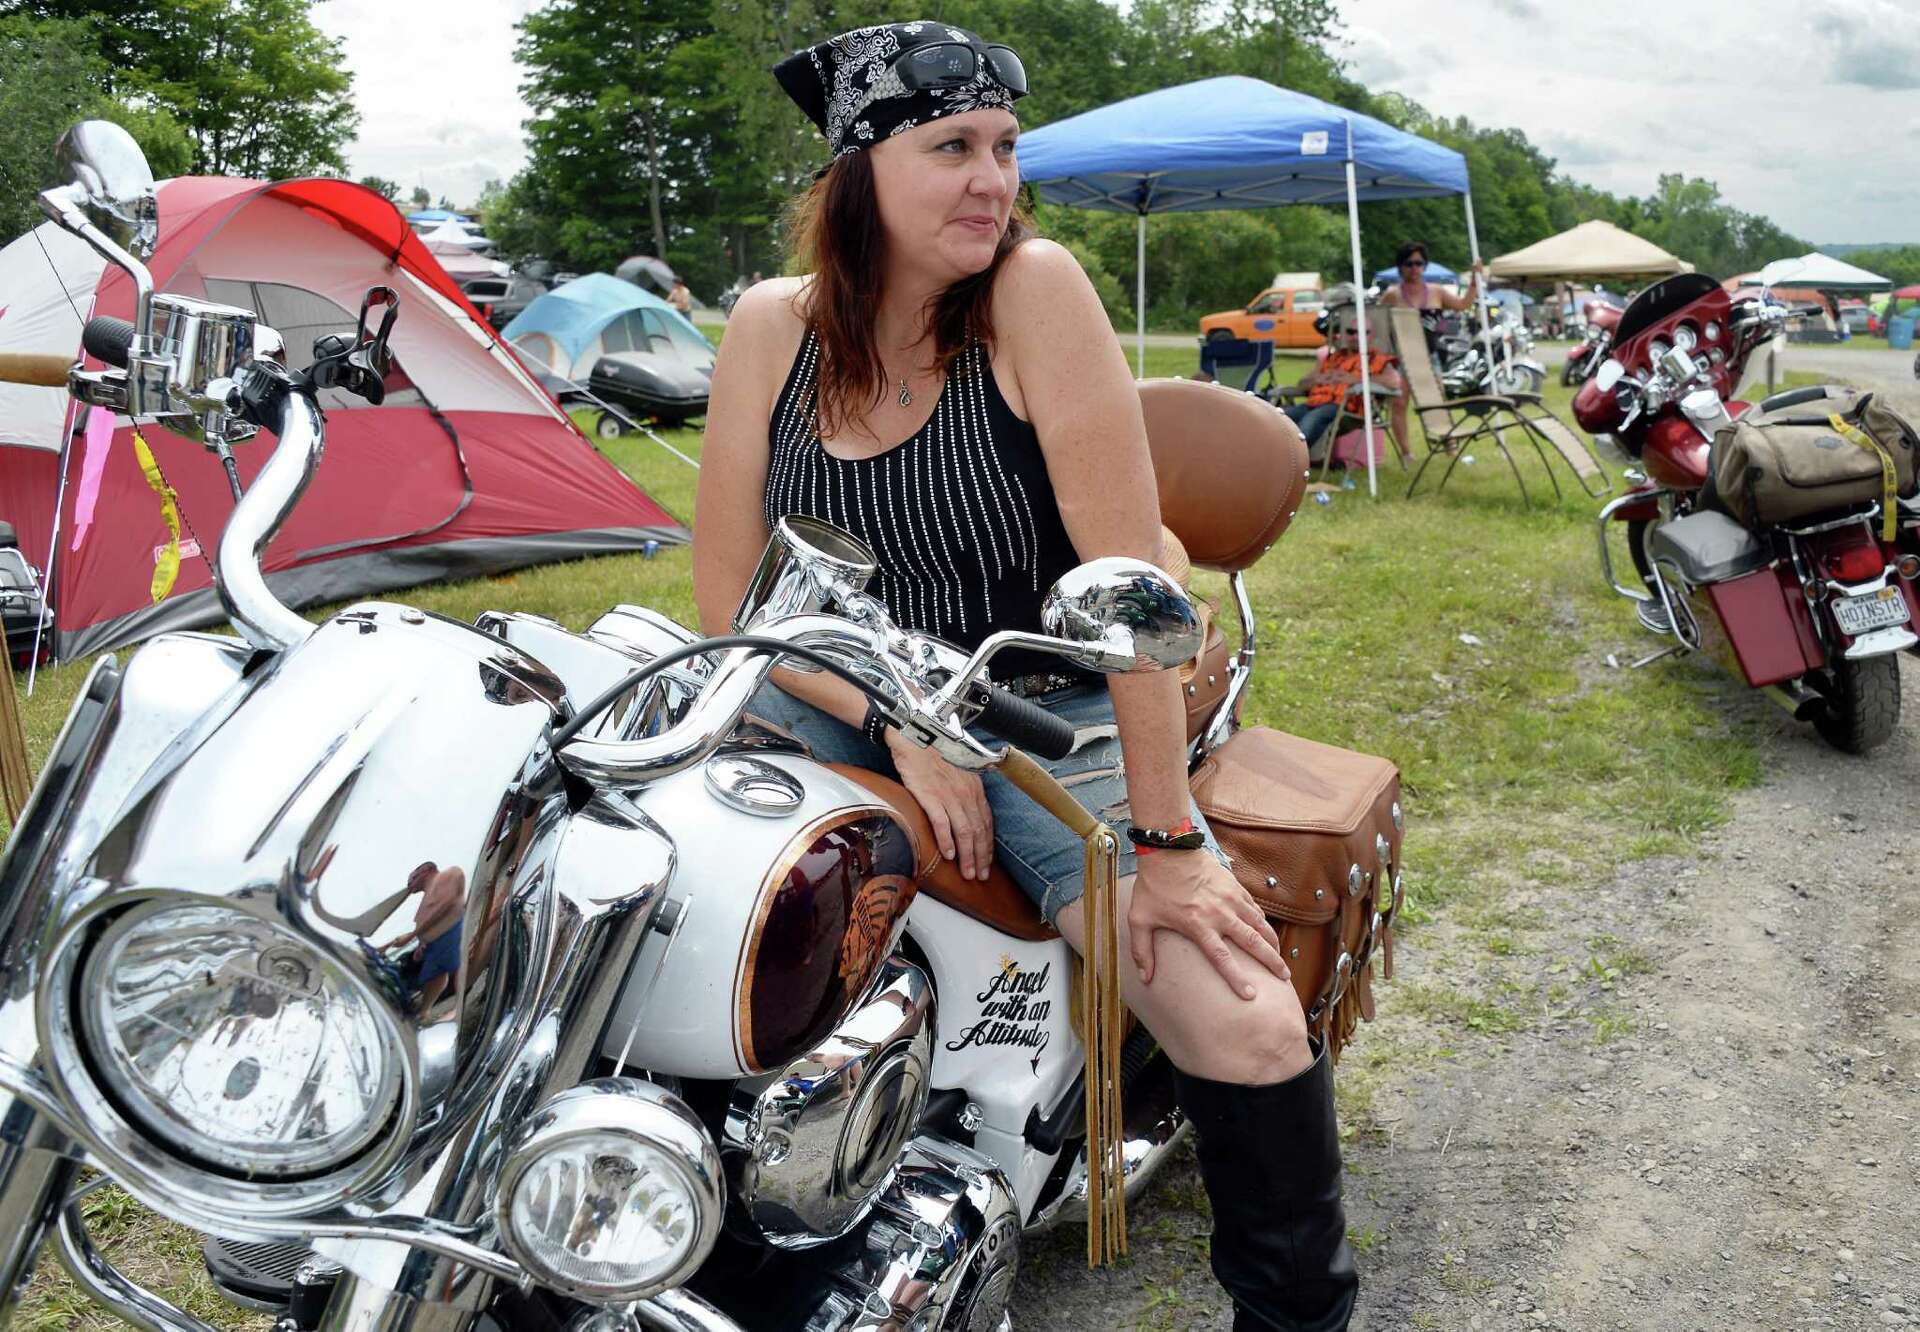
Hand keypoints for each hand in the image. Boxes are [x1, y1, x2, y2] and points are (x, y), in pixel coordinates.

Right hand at [887, 731, 993, 879]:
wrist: (914, 737)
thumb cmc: (934, 754)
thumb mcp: (959, 771)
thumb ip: (965, 792)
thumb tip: (967, 813)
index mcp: (974, 788)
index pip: (986, 822)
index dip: (988, 846)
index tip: (987, 863)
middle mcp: (966, 793)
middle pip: (978, 830)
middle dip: (981, 856)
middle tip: (980, 876)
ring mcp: (949, 794)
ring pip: (964, 831)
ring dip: (967, 855)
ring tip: (967, 873)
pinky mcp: (930, 795)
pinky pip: (942, 822)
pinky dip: (947, 840)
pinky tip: (948, 855)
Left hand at [1129, 850, 1286, 999]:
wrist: (1169, 848)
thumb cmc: (1153, 885)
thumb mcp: (1140, 918)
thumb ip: (1142, 950)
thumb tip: (1144, 978)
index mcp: (1198, 925)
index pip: (1222, 959)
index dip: (1237, 978)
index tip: (1250, 995)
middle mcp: (1219, 914)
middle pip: (1252, 942)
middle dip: (1271, 962)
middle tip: (1284, 977)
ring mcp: (1230, 899)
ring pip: (1259, 925)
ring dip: (1273, 943)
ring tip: (1281, 959)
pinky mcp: (1235, 886)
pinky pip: (1254, 908)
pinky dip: (1263, 922)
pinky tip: (1266, 932)